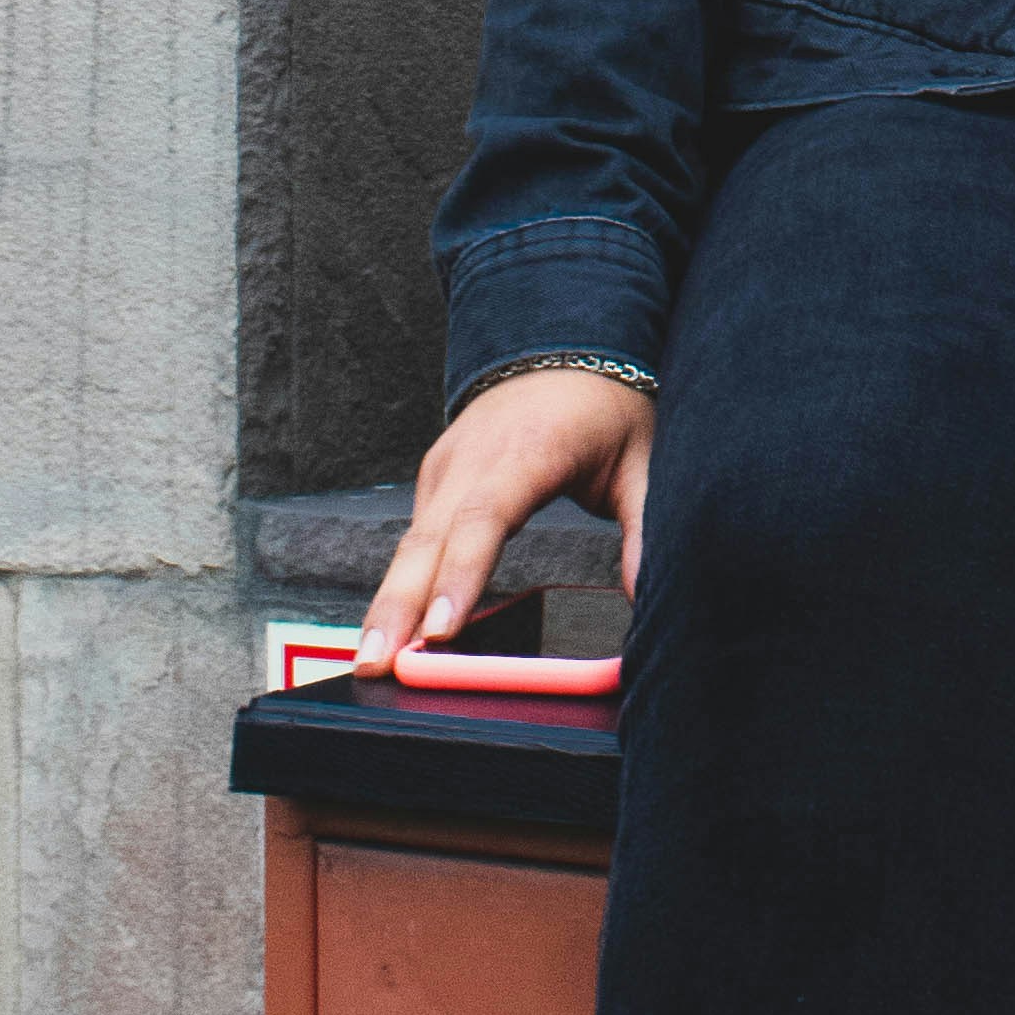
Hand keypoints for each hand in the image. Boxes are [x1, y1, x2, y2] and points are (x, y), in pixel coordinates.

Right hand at [356, 366, 656, 668]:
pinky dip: (400, 582)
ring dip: (387, 602)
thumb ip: (644, 529)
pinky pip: (415, 535)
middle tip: (374, 666)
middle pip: (429, 539)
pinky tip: (390, 629)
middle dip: (397, 607)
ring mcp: (447, 466)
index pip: (485, 518)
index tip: (439, 629)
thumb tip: (645, 594)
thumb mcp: (642, 461)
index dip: (460, 575)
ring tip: (368, 661)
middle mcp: (475, 458)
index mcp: (527, 451)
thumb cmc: (604, 409)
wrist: (563, 347)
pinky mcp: (437, 476)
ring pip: (411, 542)